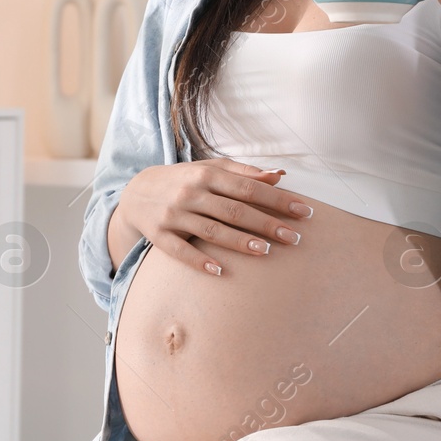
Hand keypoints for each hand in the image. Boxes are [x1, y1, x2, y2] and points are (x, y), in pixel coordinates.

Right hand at [114, 159, 311, 275]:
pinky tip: (219, 271)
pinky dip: (199, 261)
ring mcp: (174, 214)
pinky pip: (180, 250)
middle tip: (294, 237)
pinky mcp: (159, 234)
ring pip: (211, 230)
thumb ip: (244, 173)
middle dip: (266, 224)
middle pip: (234, 210)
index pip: (248, 188)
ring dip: (239, 241)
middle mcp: (190, 192)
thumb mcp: (210, 169)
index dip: (278, 200)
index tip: (304, 211)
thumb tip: (280, 176)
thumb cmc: (184, 180)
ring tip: (266, 251)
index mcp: (206, 174)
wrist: (136, 191)